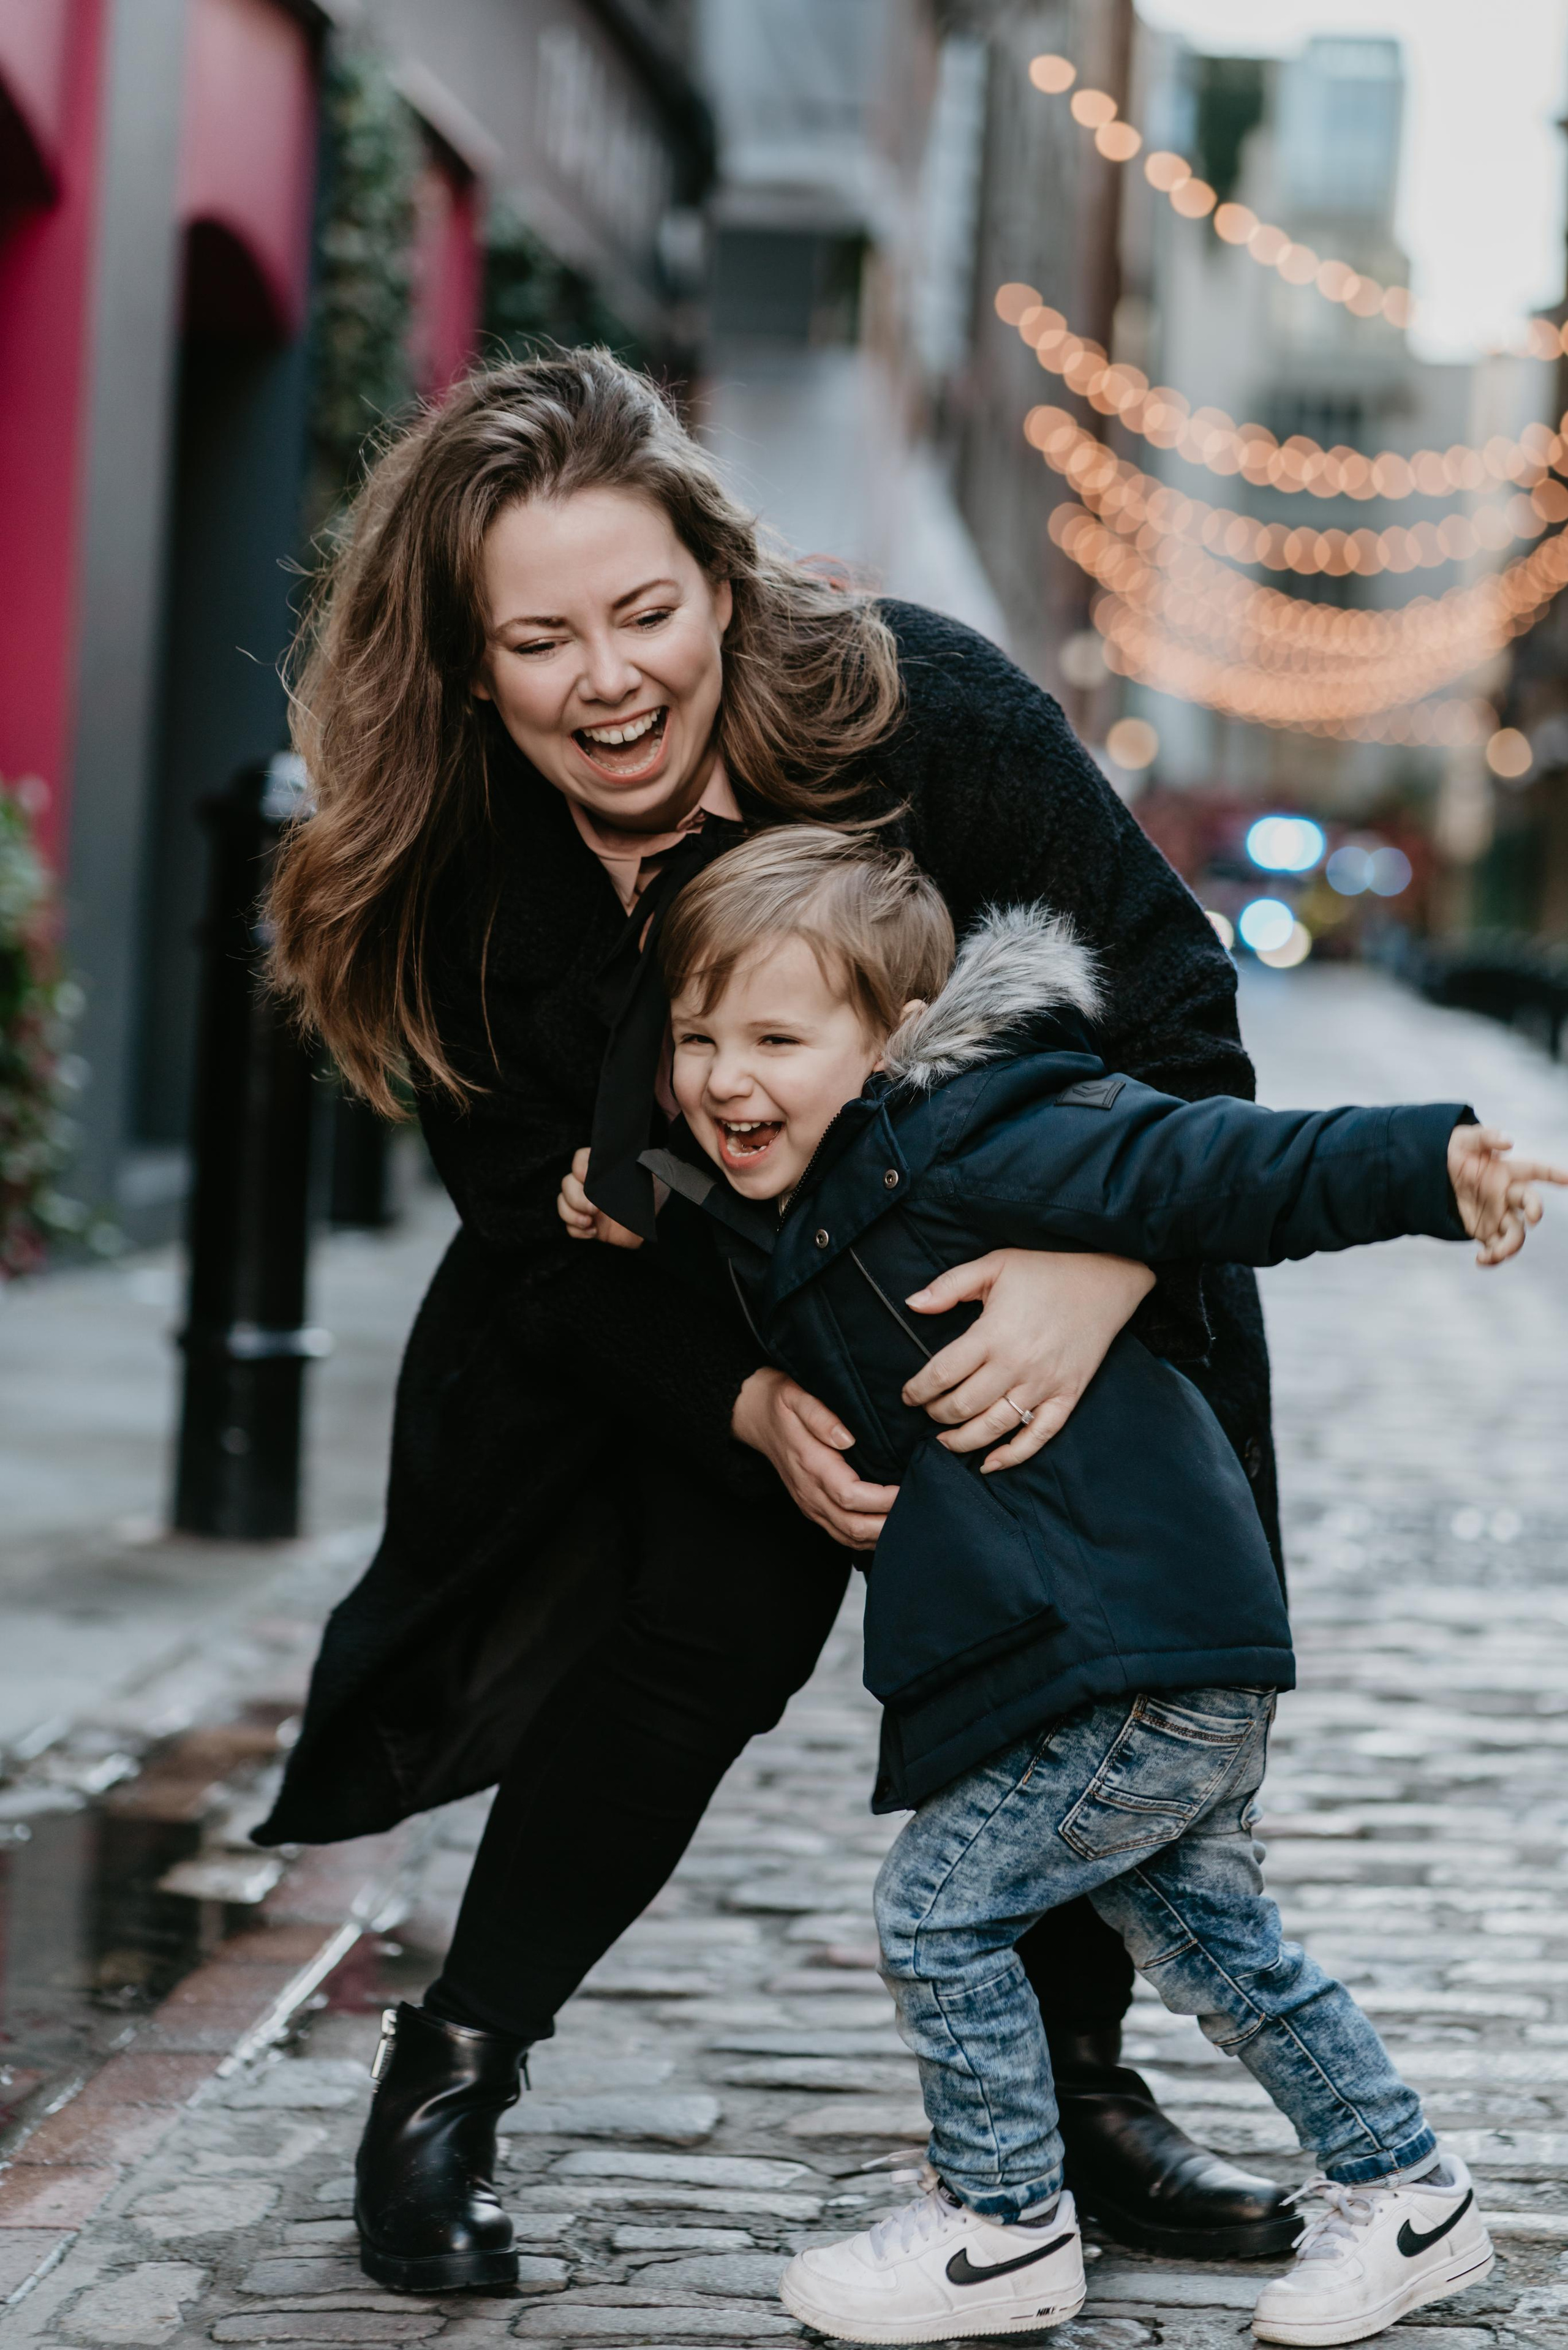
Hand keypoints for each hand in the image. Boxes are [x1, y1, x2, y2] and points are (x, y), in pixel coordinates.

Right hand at [556, 1145, 643, 1249]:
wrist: (657, 1220)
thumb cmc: (653, 1192)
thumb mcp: (650, 1174)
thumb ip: (641, 1163)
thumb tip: (637, 1159)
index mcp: (602, 1169)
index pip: (580, 1159)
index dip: (579, 1167)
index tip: (586, 1177)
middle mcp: (589, 1184)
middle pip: (567, 1183)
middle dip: (575, 1197)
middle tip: (593, 1209)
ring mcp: (586, 1205)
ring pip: (563, 1204)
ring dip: (571, 1214)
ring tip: (589, 1222)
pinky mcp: (587, 1224)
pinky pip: (569, 1227)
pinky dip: (577, 1231)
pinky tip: (593, 1232)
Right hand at [732, 1368, 897, 1549]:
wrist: (754, 1416)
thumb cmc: (780, 1402)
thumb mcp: (796, 1395)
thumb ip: (820, 1414)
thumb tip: (847, 1438)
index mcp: (811, 1464)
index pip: (850, 1495)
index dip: (882, 1499)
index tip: (907, 1487)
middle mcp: (809, 1491)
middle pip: (852, 1525)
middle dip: (887, 1524)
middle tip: (918, 1509)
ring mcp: (810, 1503)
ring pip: (847, 1536)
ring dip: (879, 1535)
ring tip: (909, 1521)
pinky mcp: (812, 1507)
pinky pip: (840, 1533)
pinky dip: (866, 1537)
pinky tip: (887, 1527)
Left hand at [903, 1249, 1155, 1471]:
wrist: (1106, 1282)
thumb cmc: (1046, 1271)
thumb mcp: (994, 1265)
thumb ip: (949, 1285)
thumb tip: (911, 1305)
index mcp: (993, 1334)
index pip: (942, 1374)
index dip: (918, 1390)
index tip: (907, 1395)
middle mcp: (1016, 1365)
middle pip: (962, 1406)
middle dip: (936, 1414)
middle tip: (926, 1411)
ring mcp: (1044, 1385)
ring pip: (993, 1428)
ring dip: (962, 1440)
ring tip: (943, 1440)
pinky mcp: (1067, 1396)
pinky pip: (1037, 1436)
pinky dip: (1011, 1455)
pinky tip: (988, 1463)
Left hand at [1448, 1123, 1567, 1263]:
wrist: (1431, 1177)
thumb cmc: (1453, 1153)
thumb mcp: (1464, 1140)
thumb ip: (1487, 1137)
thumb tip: (1509, 1141)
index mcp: (1508, 1172)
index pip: (1536, 1170)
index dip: (1553, 1173)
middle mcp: (1508, 1195)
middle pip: (1530, 1204)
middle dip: (1536, 1210)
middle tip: (1533, 1217)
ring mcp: (1498, 1215)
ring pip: (1516, 1234)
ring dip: (1511, 1245)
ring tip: (1495, 1252)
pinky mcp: (1485, 1231)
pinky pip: (1496, 1249)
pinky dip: (1493, 1258)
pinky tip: (1481, 1260)